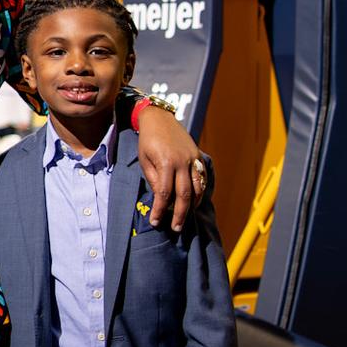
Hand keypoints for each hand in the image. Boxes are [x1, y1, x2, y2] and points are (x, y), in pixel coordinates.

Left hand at [136, 107, 206, 230]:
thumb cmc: (147, 140)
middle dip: (180, 213)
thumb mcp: (144, 160)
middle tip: (176, 228)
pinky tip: (195, 201)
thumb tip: (161, 199)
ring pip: (198, 187)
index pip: (164, 193)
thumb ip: (153, 179)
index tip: (156, 222)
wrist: (160, 118)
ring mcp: (193, 159)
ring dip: (193, 205)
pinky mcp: (198, 156)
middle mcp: (182, 162)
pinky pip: (202, 178)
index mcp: (165, 163)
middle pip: (184, 194)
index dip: (160, 210)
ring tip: (186, 217)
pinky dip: (201, 191)